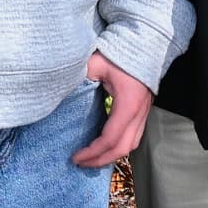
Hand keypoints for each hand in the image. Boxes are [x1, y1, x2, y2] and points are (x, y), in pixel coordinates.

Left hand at [71, 52, 151, 167]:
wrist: (146, 44)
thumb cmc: (122, 53)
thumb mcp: (97, 63)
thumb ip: (81, 77)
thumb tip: (61, 89)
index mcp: (128, 105)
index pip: (110, 138)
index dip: (93, 152)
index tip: (75, 157)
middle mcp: (139, 113)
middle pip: (123, 148)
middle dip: (101, 160)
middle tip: (81, 163)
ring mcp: (144, 113)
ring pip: (131, 145)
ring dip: (112, 155)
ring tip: (92, 158)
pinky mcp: (144, 111)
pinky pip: (134, 136)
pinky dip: (119, 145)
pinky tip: (105, 146)